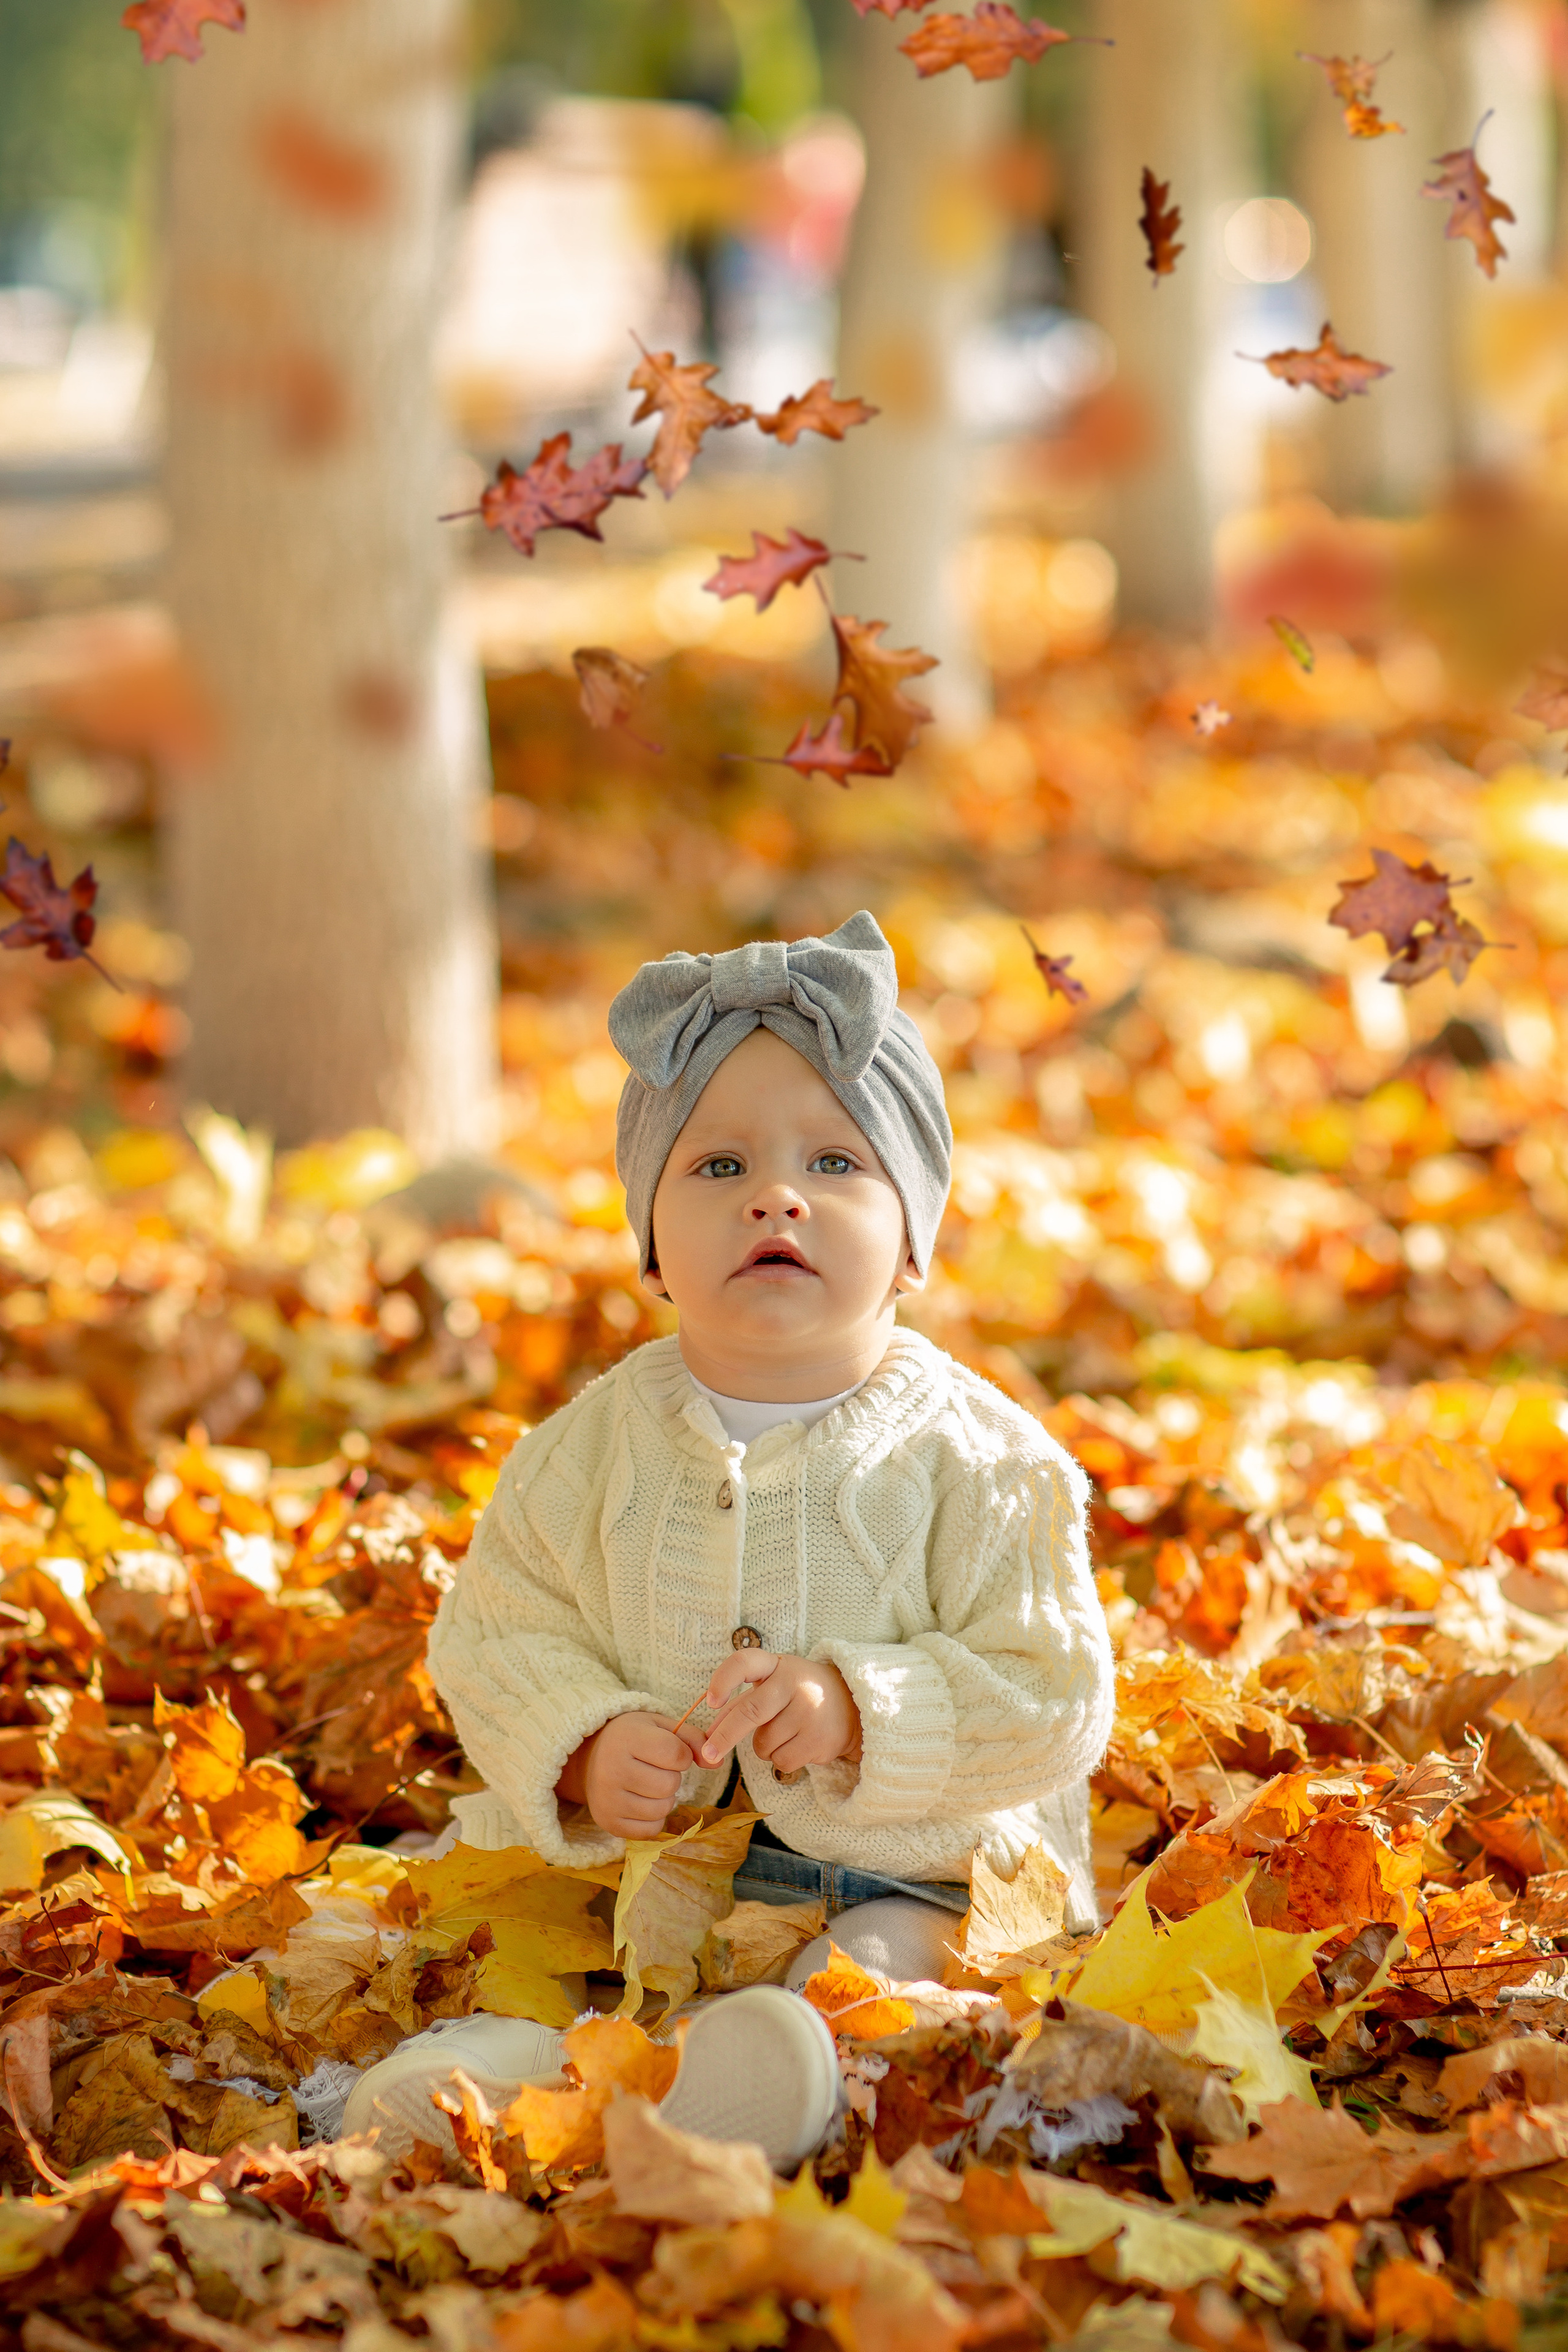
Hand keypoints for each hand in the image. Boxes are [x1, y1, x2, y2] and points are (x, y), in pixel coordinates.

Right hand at [557, 1711, 696, 1839]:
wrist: (591, 1757)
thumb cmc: (633, 1738)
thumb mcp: (661, 1726)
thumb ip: (693, 1740)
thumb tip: (717, 1764)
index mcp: (626, 1738)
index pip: (675, 1755)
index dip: (682, 1755)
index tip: (669, 1751)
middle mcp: (611, 1769)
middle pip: (669, 1785)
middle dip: (672, 1777)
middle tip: (655, 1769)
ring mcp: (607, 1799)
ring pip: (662, 1809)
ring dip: (664, 1798)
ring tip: (648, 1784)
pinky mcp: (608, 1822)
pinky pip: (651, 1830)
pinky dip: (654, 1818)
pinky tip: (642, 1801)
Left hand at [694, 1650, 861, 1776]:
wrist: (854, 1706)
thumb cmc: (799, 1695)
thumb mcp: (774, 1687)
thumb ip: (740, 1704)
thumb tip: (709, 1733)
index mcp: (778, 1666)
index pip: (745, 1663)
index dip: (724, 1680)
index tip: (710, 1700)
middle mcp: (794, 1684)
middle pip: (750, 1712)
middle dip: (724, 1736)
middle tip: (707, 1754)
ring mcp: (809, 1712)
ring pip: (763, 1744)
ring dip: (764, 1747)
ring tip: (787, 1733)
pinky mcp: (820, 1740)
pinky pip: (780, 1761)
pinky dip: (781, 1759)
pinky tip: (799, 1744)